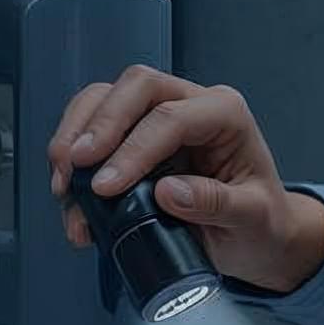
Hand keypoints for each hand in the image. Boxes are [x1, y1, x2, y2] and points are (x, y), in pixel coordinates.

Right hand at [46, 64, 323, 293]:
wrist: (256, 236)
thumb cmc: (261, 224)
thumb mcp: (253, 220)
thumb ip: (217, 203)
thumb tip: (167, 192)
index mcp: (226, 113)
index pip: (171, 117)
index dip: (133, 150)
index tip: (105, 188)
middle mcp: (191, 102)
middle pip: (135, 88)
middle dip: (99, 126)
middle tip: (74, 169)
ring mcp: (159, 113)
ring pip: (105, 97)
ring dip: (75, 134)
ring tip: (62, 183)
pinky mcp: (134, 134)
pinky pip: (94, 126)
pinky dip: (72, 154)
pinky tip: (67, 193)